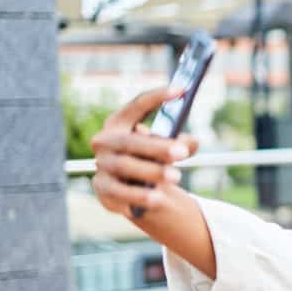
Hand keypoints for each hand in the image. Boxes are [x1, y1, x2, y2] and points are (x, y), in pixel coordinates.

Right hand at [90, 87, 198, 217]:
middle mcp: (105, 142)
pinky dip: (138, 196)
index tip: (182, 90)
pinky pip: (119, 193)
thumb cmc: (153, 160)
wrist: (138, 190)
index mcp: (120, 124)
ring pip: (124, 167)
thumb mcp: (168, 149)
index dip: (158, 97)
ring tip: (176, 177)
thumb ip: (182, 143)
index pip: (136, 106)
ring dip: (151, 172)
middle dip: (156, 147)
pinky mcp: (102, 190)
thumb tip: (190, 143)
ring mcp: (101, 166)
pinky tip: (157, 200)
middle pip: (129, 141)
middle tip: (182, 153)